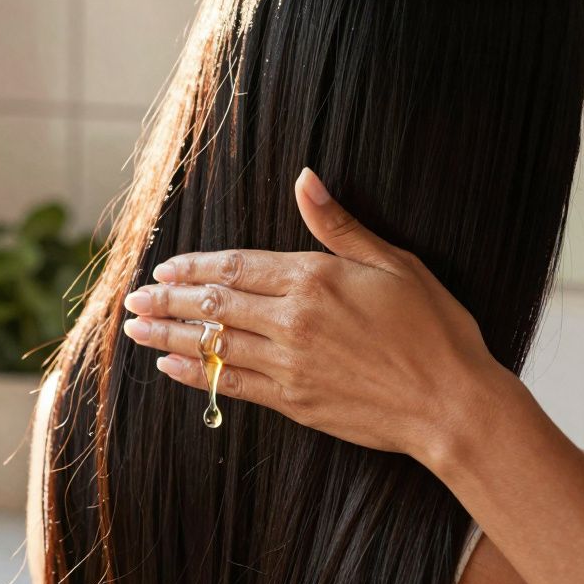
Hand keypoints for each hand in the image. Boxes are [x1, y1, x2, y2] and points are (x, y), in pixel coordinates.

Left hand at [121, 167, 512, 462]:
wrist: (452, 404)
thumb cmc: (434, 329)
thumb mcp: (393, 263)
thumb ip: (339, 226)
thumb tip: (305, 179)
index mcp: (314, 279)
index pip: (236, 266)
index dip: (194, 267)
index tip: (163, 269)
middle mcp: (292, 320)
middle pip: (213, 304)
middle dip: (166, 302)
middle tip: (132, 301)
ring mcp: (288, 364)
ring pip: (212, 345)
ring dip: (168, 336)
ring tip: (134, 331)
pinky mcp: (292, 401)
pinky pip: (229, 385)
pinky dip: (195, 375)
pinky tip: (169, 368)